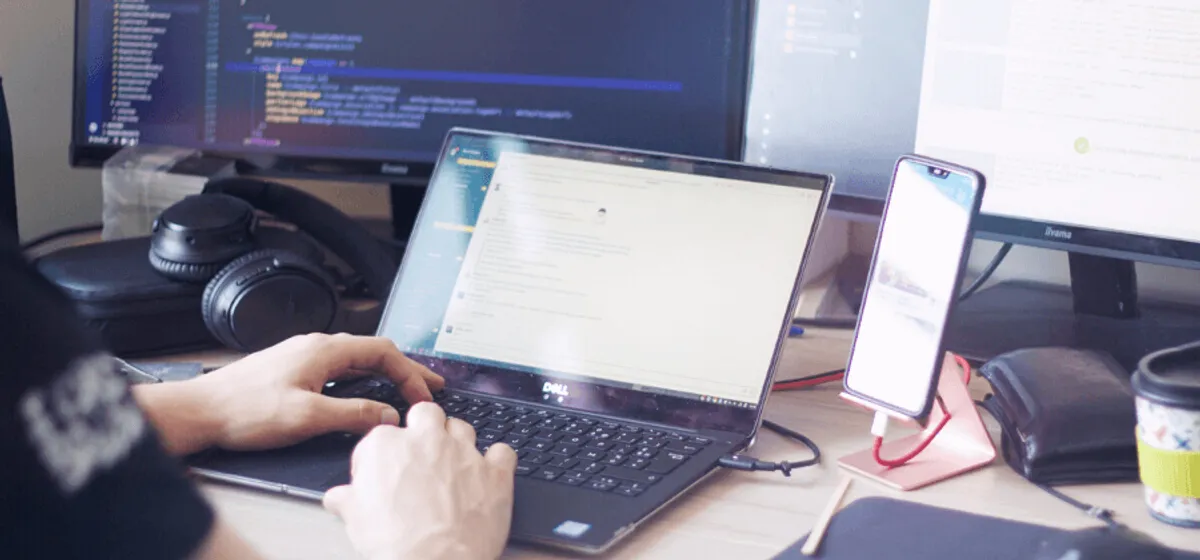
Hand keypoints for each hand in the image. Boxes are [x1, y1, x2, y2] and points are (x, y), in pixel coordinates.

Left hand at [135, 333, 443, 454]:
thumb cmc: (244, 410)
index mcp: (324, 349)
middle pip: (373, 353)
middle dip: (405, 370)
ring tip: (406, 389)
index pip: (383, 352)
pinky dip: (363, 380)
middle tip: (431, 386)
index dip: (410, 373)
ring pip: (356, 361)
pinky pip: (340, 369)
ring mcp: (303, 357)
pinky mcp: (292, 371)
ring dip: (384, 375)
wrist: (199, 411)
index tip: (423, 397)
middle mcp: (316, 347)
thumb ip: (353, 414)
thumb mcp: (307, 416)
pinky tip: (364, 394)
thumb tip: (388, 416)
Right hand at [323, 402, 517, 559]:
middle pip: (426, 414)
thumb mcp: (355, 520)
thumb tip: (338, 497)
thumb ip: (347, 499)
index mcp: (387, 445)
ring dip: (458, 441)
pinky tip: (490, 473)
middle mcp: (427, 440)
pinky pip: (503, 452)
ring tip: (453, 465)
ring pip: (463, 427)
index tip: (385, 474)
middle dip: (425, 427)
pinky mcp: (494, 472)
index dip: (384, 456)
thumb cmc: (392, 544)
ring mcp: (463, 453)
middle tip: (422, 454)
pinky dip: (499, 460)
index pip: (382, 435)